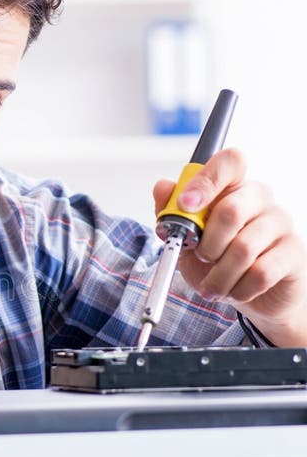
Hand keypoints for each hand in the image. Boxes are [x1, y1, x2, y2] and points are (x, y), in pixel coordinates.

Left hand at [153, 147, 306, 346]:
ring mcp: (279, 222)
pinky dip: (239, 289)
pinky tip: (235, 291)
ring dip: (220, 276)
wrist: (252, 294)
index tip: (186, 205)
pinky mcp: (293, 250)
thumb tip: (163, 187)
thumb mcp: (187, 240)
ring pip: (244, 248)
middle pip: (231, 210)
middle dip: (207, 245)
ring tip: (214, 285)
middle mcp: (259, 197)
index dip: (205, 181)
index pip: (229, 162)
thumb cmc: (218, 261)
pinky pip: (261, 272)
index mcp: (232, 187)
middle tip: (202, 259)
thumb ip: (172, 214)